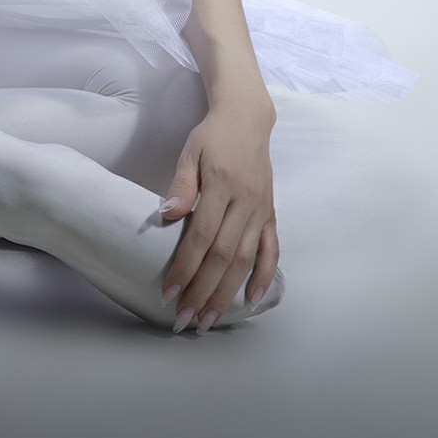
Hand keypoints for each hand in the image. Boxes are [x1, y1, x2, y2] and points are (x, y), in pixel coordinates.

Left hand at [158, 97, 279, 330]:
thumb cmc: (213, 137)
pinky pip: (271, 249)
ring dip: (228, 292)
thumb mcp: (190, 151)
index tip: (168, 292)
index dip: (185, 267)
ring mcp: (261, 210)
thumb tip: (167, 215)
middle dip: (203, 291)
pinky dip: (264, 276)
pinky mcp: (270, 213)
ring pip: (246, 260)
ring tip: (211, 318)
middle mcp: (246, 202)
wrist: (247, 119)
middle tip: (184, 319)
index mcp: (223, 186)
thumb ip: (181, 185)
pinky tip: (252, 298)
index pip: (201, 236)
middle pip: (224, 256)